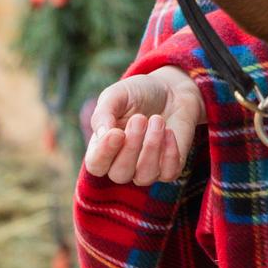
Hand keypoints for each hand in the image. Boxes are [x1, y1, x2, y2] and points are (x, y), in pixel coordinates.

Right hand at [84, 69, 204, 185]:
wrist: (172, 90)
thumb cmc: (138, 93)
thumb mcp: (117, 95)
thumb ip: (103, 113)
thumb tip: (102, 135)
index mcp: (103, 147)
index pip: (96, 165)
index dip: (104, 153)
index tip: (117, 133)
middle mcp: (122, 163)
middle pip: (119, 174)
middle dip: (131, 147)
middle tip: (140, 118)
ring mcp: (146, 169)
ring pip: (144, 177)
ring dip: (151, 147)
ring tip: (157, 119)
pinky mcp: (169, 168)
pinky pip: (169, 173)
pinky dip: (170, 153)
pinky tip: (169, 131)